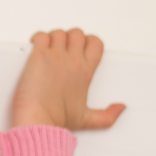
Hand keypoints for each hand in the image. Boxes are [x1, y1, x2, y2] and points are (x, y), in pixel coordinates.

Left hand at [11, 28, 125, 131]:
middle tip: (59, 50)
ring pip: (58, 33)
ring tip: (45, 51)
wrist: (37, 122)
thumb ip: (108, 115)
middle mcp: (73, 61)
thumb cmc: (57, 121)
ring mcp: (55, 56)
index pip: (96, 43)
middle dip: (68, 38)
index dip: (87, 42)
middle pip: (77, 33)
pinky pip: (40, 36)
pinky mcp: (38, 56)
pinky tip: (34, 50)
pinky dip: (36, 39)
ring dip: (51, 39)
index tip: (78, 49)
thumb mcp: (86, 119)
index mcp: (86, 72)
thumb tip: (121, 108)